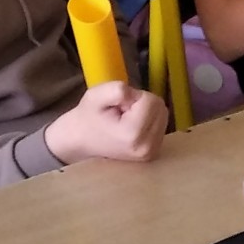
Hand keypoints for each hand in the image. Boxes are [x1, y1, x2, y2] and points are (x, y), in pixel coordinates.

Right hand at [45, 82, 166, 165]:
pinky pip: (161, 124)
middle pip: (160, 107)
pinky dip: (149, 119)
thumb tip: (135, 94)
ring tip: (125, 118)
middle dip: (142, 103)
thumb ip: (117, 89)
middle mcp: (147, 147)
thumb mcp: (96, 95)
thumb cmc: (87, 117)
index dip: (132, 96)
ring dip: (146, 110)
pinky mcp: (153, 153)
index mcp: (133, 134)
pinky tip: (132, 125)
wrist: (80, 142)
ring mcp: (151, 153)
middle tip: (121, 111)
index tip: (117, 106)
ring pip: (163, 114)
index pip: (150, 100)